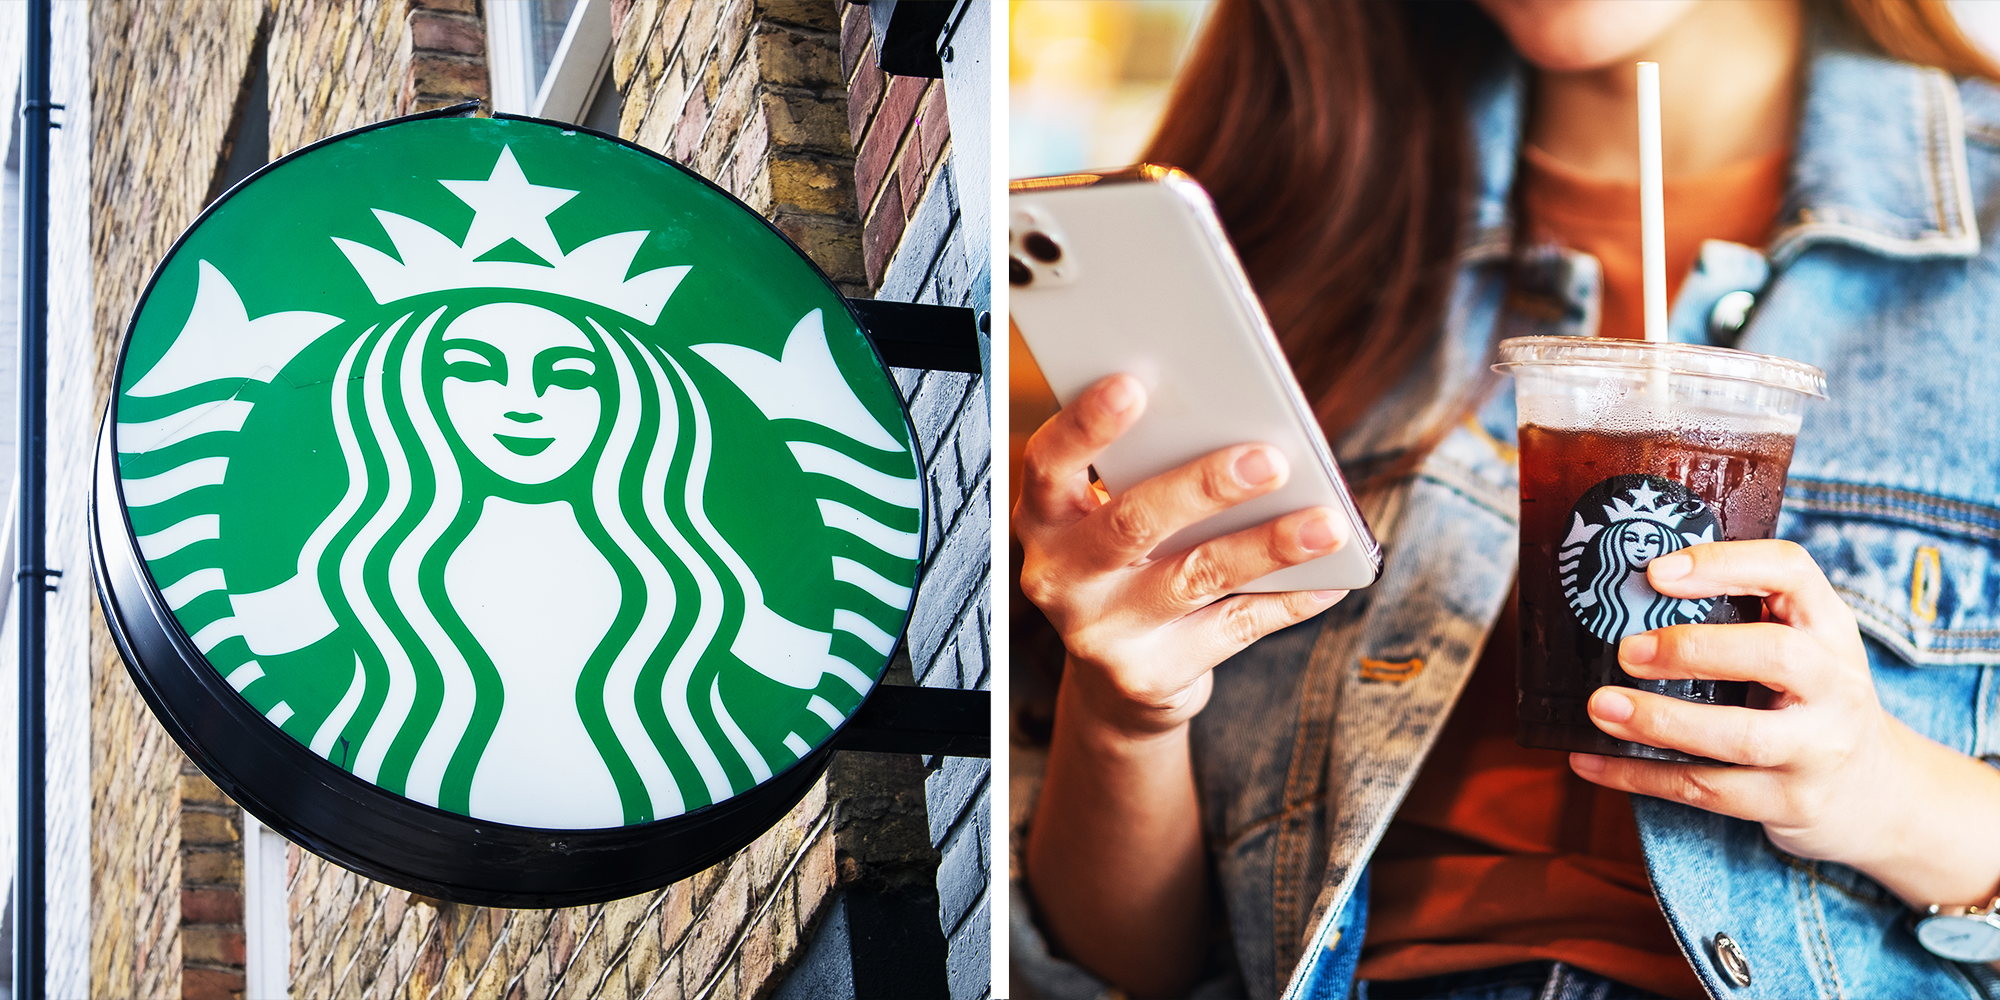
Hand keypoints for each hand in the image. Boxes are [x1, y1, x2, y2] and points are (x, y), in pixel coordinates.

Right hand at [1013, 374, 1348, 736]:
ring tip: (1326, 522)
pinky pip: (1232, 629)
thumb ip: (1148, 475)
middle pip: (1132, 522)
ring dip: (1267, 545)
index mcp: (1045, 518)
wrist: (1117, 684)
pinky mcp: (1149, 675)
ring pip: (1193, 576)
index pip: (1049, 462)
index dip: (1085, 424)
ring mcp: (1101, 631)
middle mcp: (1060, 576)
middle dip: (1203, 487)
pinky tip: (1330, 577)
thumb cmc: (1126, 570)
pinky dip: (1287, 601)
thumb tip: (1241, 429)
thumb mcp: (1110, 520)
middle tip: (1269, 459)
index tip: (1133, 384)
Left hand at [1570, 539, 1999, 907]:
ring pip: (1741, 736)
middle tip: (1627, 650)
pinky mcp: (1790, 803)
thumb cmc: (1813, 703)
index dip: (1725, 563)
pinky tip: (1589, 760)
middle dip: (1695, 650)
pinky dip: (1640, 776)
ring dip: (1661, 721)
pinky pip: (1708, 790)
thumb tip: (1627, 595)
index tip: (1657, 571)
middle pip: (1778, 655)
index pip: (1792, 572)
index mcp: (1830, 629)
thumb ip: (1743, 620)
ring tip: (1600, 707)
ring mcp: (1817, 749)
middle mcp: (1834, 685)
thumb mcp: (1804, 649)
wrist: (1881, 795)